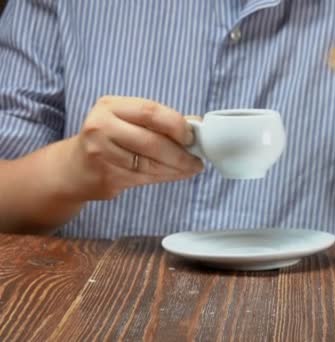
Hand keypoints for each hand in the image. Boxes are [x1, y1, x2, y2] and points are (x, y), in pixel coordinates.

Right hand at [63, 96, 202, 199]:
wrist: (73, 168)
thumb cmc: (109, 138)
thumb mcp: (127, 119)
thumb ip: (159, 120)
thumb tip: (197, 125)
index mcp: (110, 106)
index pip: (150, 111)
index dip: (176, 125)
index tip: (192, 136)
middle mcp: (101, 127)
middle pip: (152, 141)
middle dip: (181, 153)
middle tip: (197, 159)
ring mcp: (101, 154)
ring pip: (150, 164)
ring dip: (177, 168)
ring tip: (191, 168)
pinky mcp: (106, 177)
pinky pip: (144, 178)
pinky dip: (166, 177)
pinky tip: (176, 174)